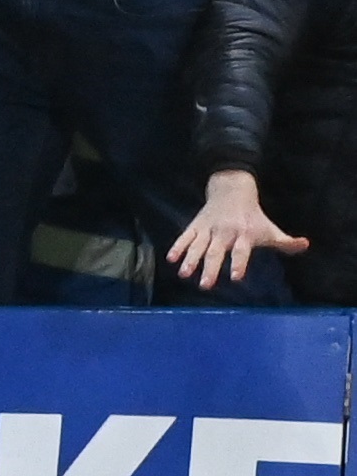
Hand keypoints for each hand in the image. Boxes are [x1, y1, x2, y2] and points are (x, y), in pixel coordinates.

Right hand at [175, 170, 310, 289]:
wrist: (232, 190)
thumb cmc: (254, 216)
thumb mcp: (271, 228)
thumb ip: (286, 242)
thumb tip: (305, 245)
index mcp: (243, 235)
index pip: (241, 252)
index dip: (238, 264)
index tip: (235, 277)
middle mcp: (225, 233)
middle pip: (216, 252)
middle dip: (210, 268)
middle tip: (205, 285)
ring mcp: (208, 229)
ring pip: (197, 246)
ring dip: (190, 260)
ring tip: (184, 274)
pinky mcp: (196, 225)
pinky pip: (185, 237)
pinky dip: (178, 247)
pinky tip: (171, 259)